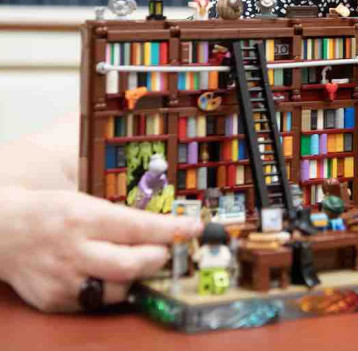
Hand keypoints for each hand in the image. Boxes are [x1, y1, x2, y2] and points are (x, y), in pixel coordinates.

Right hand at [0, 187, 201, 311]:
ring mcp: (63, 280)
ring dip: (138, 278)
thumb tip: (161, 227)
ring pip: (118, 290)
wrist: (3, 232)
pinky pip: (96, 301)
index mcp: (84, 217)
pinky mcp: (54, 301)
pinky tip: (113, 276)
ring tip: (141, 263)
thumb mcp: (85, 201)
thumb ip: (120, 217)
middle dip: (159, 259)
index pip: (138, 227)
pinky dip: (112, 290)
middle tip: (167, 251)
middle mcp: (74, 250)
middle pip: (131, 265)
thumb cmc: (51, 211)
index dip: (171, 230)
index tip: (194, 228)